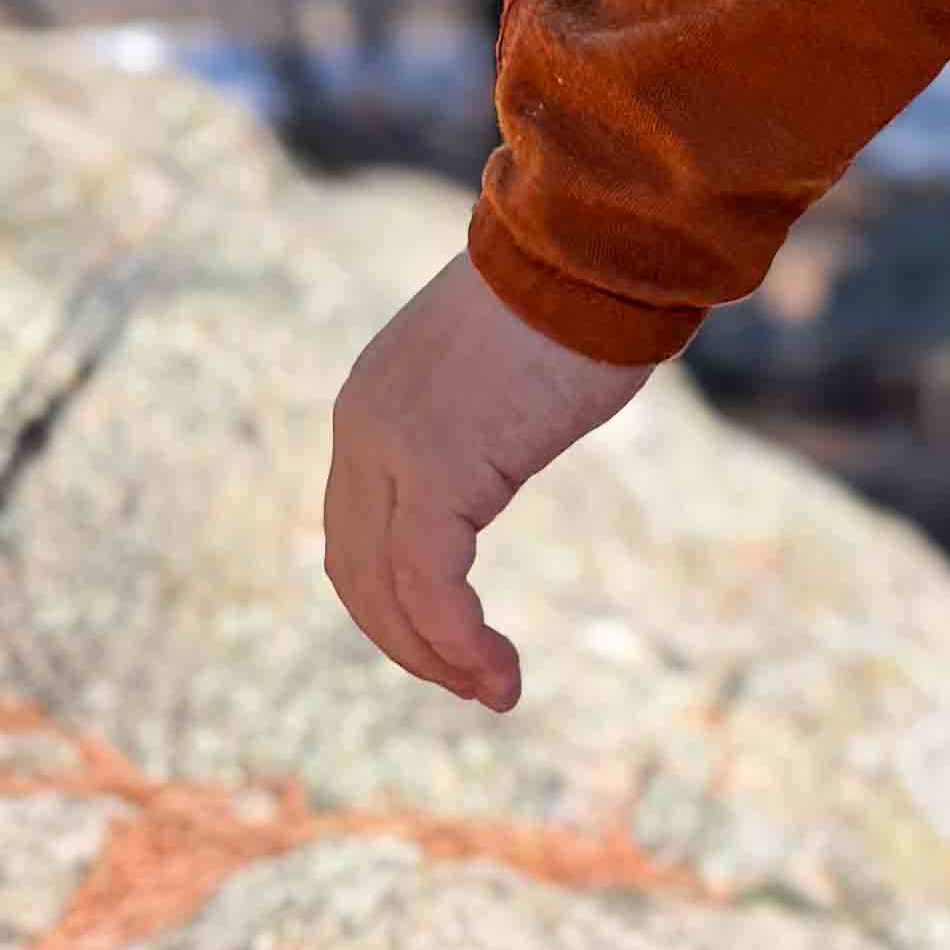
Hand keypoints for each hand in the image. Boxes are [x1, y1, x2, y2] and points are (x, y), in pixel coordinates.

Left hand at [322, 253, 650, 710]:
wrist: (594, 255)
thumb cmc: (578, 300)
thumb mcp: (502, 370)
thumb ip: (479, 415)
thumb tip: (508, 430)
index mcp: (371, 406)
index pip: (356, 529)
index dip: (394, 600)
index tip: (453, 642)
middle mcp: (362, 429)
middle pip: (355, 570)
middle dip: (408, 642)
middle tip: (471, 685)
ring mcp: (390, 450)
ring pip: (387, 589)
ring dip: (437, 657)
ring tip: (494, 693)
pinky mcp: (436, 471)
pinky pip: (431, 584)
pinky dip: (459, 641)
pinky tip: (500, 672)